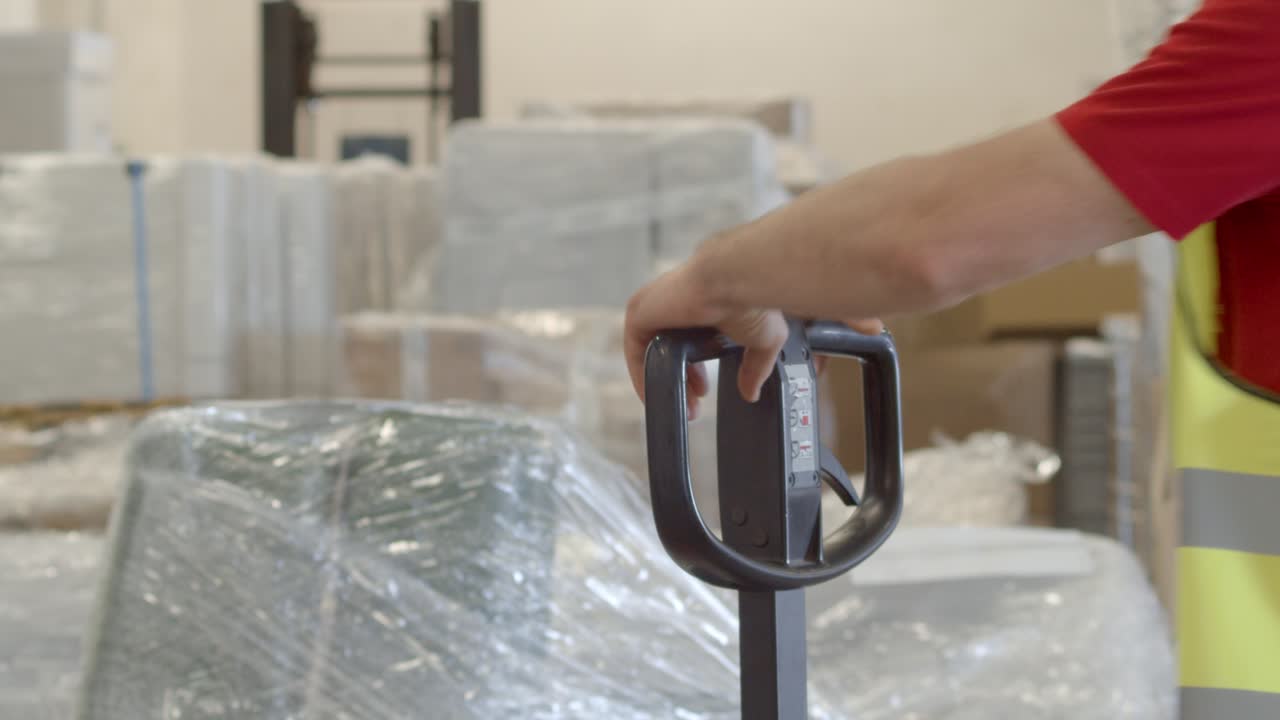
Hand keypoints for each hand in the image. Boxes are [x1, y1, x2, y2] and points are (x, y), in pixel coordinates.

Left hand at [625, 264, 787, 419]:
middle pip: (669, 348)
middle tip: (694, 403)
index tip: (702, 390)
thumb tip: (752, 392)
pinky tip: (658, 393)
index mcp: (701, 302)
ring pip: (652, 350)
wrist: (735, 282)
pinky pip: (635, 350)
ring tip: (684, 405)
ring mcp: (655, 305)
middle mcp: (675, 302)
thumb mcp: (763, 339)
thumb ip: (755, 367)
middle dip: (682, 379)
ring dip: (664, 379)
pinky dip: (643, 374)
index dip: (695, 369)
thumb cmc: (751, 299)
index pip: (689, 340)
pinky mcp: (639, 312)